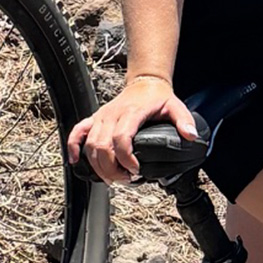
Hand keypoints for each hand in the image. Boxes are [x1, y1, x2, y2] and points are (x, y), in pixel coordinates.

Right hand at [64, 76, 196, 184]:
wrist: (144, 83)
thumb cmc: (157, 97)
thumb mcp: (175, 107)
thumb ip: (183, 121)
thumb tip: (190, 136)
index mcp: (131, 112)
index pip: (121, 139)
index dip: (126, 159)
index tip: (136, 170)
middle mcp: (111, 115)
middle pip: (102, 146)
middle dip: (111, 168)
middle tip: (125, 179)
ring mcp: (101, 117)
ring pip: (90, 144)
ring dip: (97, 165)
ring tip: (112, 177)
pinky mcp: (95, 119)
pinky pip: (77, 132)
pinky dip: (73, 147)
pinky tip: (75, 161)